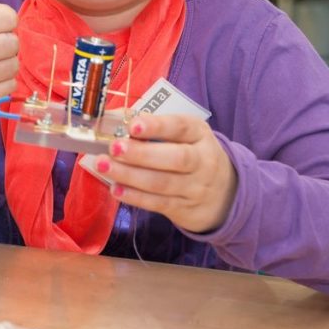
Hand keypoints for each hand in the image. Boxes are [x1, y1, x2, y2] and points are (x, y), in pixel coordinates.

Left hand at [95, 114, 236, 233]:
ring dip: (129, 175)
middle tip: (114, 148)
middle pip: (175, 158)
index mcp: (199, 134)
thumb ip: (153, 127)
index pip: (181, 127)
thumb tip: (113, 119)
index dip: (157, 126)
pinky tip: (115, 189)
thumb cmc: (192, 155)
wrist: (224, 194)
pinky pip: (158, 203)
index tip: (133, 125)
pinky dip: (135, 197)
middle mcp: (202, 160)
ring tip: (103, 166)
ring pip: (162, 183)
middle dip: (141, 154)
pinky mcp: (185, 209)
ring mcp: (195, 188)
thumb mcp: (183, 136)